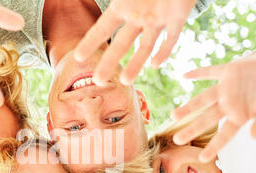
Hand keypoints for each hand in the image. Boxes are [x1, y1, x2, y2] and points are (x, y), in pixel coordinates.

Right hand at [74, 0, 195, 84]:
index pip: (103, 28)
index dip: (90, 43)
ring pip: (145, 46)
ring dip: (135, 65)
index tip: (78, 58)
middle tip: (98, 81)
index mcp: (123, 4)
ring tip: (125, 81)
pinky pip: (171, 38)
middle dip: (108, 63)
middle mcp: (138, 15)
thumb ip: (118, 0)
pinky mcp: (177, 18)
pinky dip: (164, 51)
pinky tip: (155, 65)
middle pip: (121, 44)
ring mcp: (157, 18)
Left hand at [171, 54, 255, 161]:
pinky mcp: (226, 72)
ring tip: (173, 116)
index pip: (224, 134)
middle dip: (192, 129)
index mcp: (238, 116)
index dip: (214, 146)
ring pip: (203, 99)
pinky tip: (185, 75)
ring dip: (189, 107)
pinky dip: (199, 72)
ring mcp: (225, 89)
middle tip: (177, 140)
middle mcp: (228, 104)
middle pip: (207, 119)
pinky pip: (211, 72)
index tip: (202, 158)